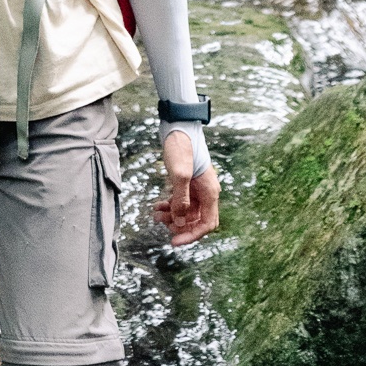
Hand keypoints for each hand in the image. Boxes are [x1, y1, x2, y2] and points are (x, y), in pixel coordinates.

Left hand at [155, 131, 219, 247]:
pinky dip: (170, 206)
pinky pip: (180, 201)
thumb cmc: (181, 146)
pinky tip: (157, 206)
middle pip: (196, 220)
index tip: (174, 240)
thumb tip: (179, 222)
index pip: (207, 224)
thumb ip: (181, 199)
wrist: (177, 125)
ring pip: (186, 211)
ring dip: (172, 216)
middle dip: (180, 226)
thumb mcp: (180, 174)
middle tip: (162, 224)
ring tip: (155, 215)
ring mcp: (196, 187)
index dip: (192, 235)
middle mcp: (206, 192)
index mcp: (210, 192)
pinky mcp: (187, 181)